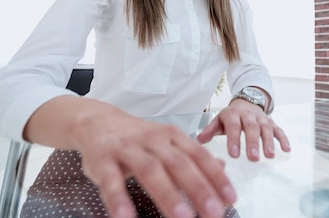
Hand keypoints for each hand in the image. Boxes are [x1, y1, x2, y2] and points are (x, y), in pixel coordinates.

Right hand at [71, 104, 236, 217]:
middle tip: (214, 212)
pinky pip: (111, 181)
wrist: (97, 120)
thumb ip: (192, 155)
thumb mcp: (167, 141)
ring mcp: (127, 148)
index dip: (215, 177)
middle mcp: (153, 140)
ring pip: (150, 170)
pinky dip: (119, 200)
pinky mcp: (102, 159)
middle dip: (198, 188)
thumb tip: (221, 168)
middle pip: (179, 163)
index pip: (198, 156)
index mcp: (171, 136)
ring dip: (168, 195)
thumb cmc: (137, 137)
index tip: (231, 198)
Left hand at [197, 99, 290, 160]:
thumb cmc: (231, 116)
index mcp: (233, 115)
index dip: (234, 139)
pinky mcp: (271, 122)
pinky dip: (283, 138)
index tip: (234, 154)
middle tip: (253, 158)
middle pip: (251, 128)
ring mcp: (261, 118)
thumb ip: (210, 130)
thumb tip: (199, 140)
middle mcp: (248, 115)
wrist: (247, 101)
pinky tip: (286, 149)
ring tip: (269, 155)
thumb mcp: (219, 120)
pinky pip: (278, 129)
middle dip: (253, 143)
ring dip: (268, 142)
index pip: (233, 126)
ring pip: (266, 129)